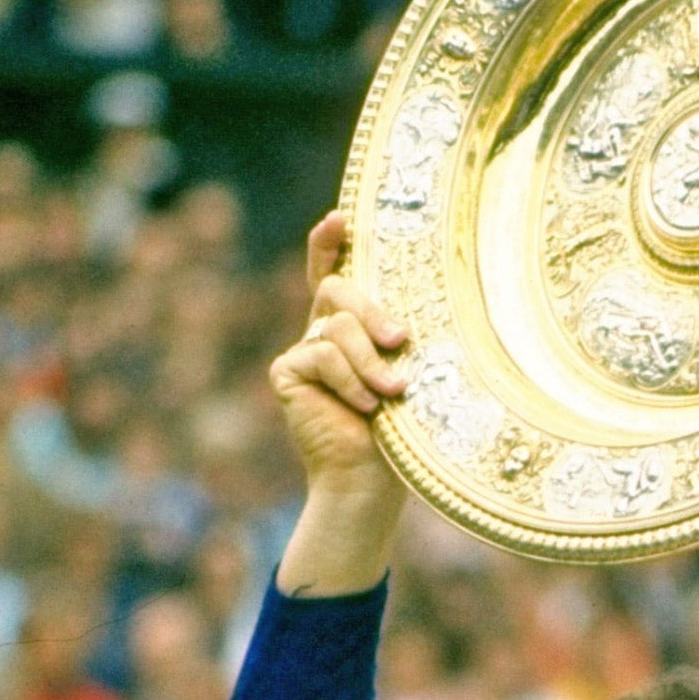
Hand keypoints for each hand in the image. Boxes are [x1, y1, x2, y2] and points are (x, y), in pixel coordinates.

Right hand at [269, 211, 408, 502]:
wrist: (369, 481)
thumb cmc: (403, 432)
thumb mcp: (411, 375)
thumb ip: (398, 340)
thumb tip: (409, 319)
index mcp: (354, 328)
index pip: (337, 274)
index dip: (331, 244)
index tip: (340, 218)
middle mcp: (323, 332)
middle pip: (339, 289)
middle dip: (372, 310)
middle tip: (400, 341)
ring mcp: (302, 350)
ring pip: (336, 324)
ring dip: (370, 360)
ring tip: (391, 393)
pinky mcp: (287, 371)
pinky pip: (321, 354)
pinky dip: (349, 380)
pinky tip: (364, 406)